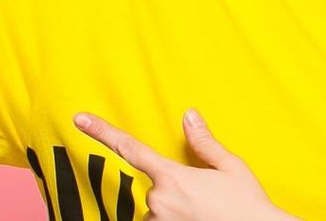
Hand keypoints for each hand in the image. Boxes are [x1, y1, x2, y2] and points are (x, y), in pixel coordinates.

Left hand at [74, 108, 294, 220]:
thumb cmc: (247, 205)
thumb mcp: (230, 167)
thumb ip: (203, 142)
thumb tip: (188, 115)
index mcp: (172, 177)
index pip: (129, 148)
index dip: (101, 131)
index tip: (79, 119)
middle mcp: (158, 201)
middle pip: (154, 186)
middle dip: (174, 188)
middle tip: (206, 198)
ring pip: (158, 209)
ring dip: (175, 209)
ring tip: (205, 213)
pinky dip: (175, 219)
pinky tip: (198, 219)